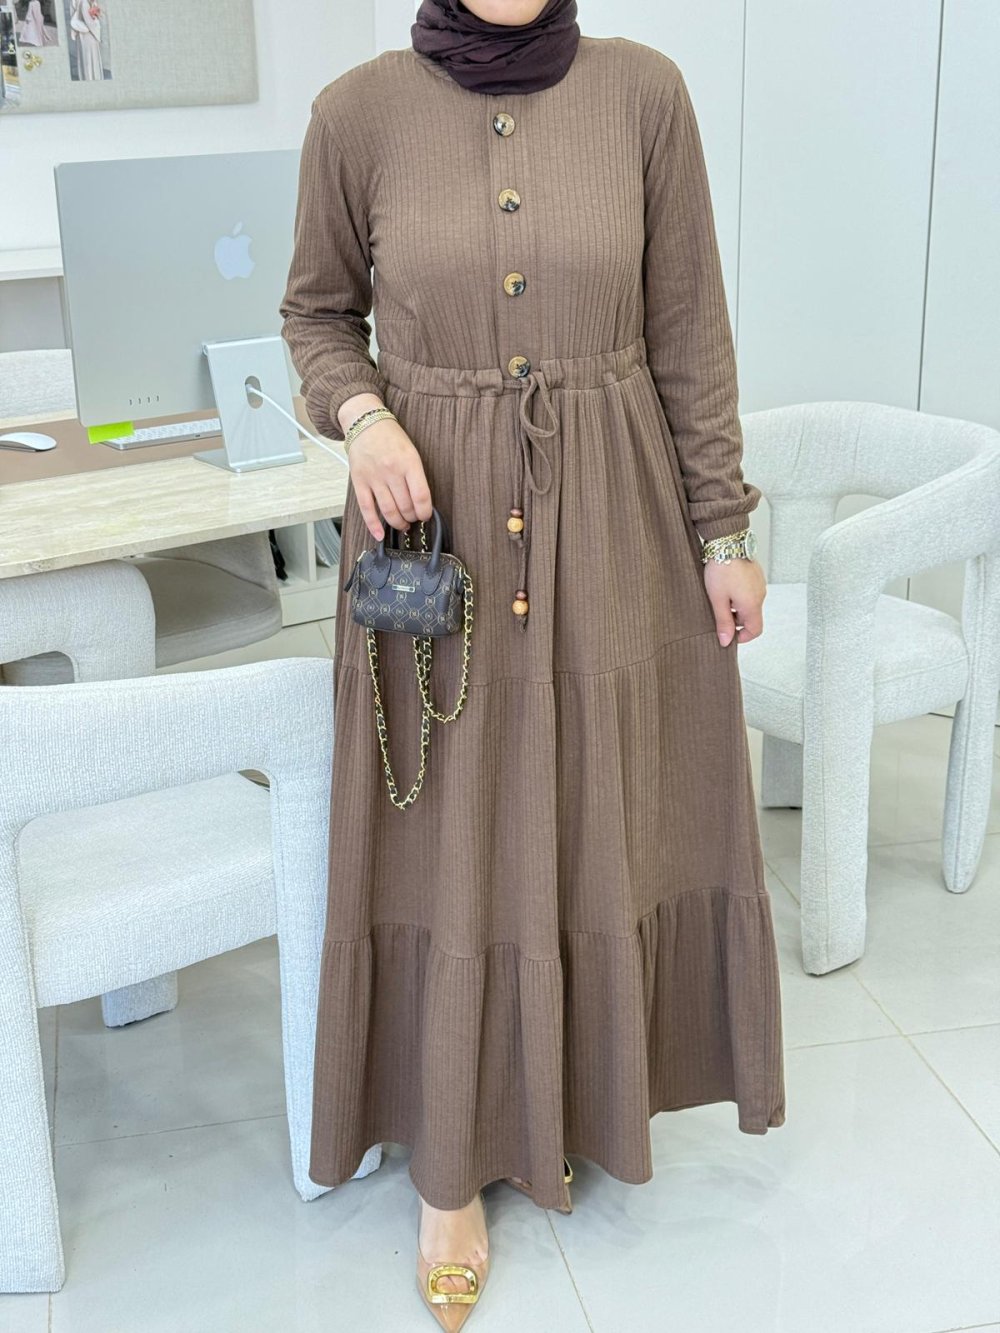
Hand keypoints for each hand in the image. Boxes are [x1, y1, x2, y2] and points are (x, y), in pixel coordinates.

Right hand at [347, 419, 433, 540]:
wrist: (366, 423)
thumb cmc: (392, 438)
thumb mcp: (412, 452)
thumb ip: (416, 476)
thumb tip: (421, 503)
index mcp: (409, 462)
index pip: (421, 496)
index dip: (425, 512)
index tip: (426, 515)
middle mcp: (391, 471)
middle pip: (405, 507)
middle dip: (412, 518)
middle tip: (413, 519)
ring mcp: (374, 477)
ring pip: (389, 511)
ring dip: (398, 523)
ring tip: (402, 525)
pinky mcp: (359, 482)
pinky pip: (367, 508)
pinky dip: (374, 525)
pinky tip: (380, 535)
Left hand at [703, 556, 765, 645]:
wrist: (728, 542)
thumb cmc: (721, 569)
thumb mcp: (717, 599)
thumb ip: (723, 622)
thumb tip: (726, 641)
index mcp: (752, 604)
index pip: (756, 630)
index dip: (742, 637)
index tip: (727, 634)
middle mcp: (760, 595)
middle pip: (751, 618)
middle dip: (735, 620)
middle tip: (718, 611)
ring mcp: (760, 584)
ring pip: (749, 605)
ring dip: (736, 607)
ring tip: (720, 596)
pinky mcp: (756, 576)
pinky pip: (750, 592)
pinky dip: (739, 595)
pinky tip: (726, 586)